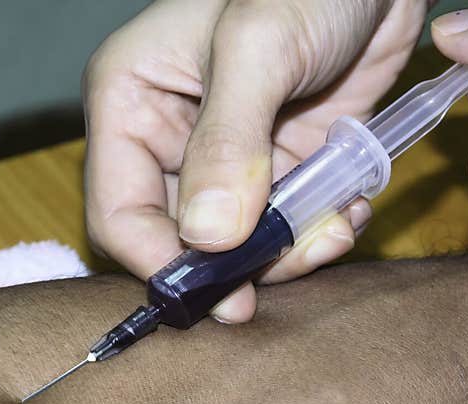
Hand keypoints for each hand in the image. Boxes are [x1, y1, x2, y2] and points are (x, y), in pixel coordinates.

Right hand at [83, 0, 428, 321]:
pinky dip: (319, 231)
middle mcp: (171, 137)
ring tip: (334, 228)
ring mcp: (229, 159)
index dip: (161, 263)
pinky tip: (349, 206)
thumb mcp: (258, 45)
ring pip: (239, 246)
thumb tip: (208, 237)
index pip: (118, 212)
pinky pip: (288, 226)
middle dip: (234, 266)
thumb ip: (228, 140)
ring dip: (288, 252)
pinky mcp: (281, 166)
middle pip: (180, 241)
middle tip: (289, 267)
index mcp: (132, 102)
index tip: (219, 294)